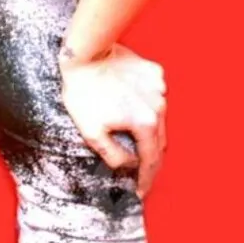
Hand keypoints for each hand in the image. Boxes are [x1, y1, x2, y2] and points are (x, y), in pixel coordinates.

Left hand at [58, 42, 166, 198]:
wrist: (85, 52)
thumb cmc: (84, 90)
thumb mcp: (91, 132)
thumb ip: (114, 155)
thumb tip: (129, 162)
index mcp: (146, 123)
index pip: (150, 160)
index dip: (145, 179)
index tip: (140, 190)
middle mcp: (159, 105)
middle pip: (158, 140)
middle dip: (149, 157)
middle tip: (139, 170)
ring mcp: (159, 86)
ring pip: (158, 117)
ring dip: (148, 128)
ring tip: (134, 136)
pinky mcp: (154, 71)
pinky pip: (155, 95)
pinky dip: (147, 104)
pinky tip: (132, 104)